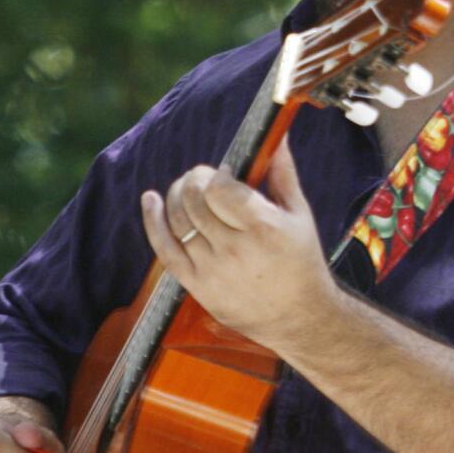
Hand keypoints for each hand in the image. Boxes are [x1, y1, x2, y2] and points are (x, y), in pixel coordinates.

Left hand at [140, 139, 336, 347]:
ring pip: (178, 220)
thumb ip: (282, 173)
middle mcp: (236, 249)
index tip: (226, 174)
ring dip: (176, 194)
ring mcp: (213, 270)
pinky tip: (151, 200)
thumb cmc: (302, 261)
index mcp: (265, 228)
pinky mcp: (197, 285)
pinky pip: (164, 248)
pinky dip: (153, 220)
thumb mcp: (300, 215)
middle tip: (203, 178)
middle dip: (194, 179)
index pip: (221, 188)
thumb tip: (277, 136)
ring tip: (186, 188)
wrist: (298, 316)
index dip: (217, 175)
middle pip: (195, 200)